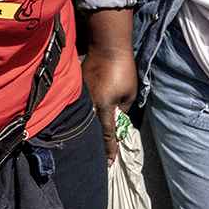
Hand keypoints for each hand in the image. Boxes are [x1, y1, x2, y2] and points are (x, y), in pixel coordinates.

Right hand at [83, 47, 138, 165]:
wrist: (108, 46)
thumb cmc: (123, 69)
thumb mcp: (129, 94)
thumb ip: (123, 110)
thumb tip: (117, 119)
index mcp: (104, 106)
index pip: (107, 133)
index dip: (109, 149)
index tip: (108, 162)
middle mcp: (90, 103)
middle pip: (92, 128)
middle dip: (96, 143)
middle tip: (98, 157)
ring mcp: (82, 95)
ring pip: (85, 117)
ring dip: (90, 128)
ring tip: (91, 140)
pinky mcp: (79, 87)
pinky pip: (82, 106)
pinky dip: (85, 114)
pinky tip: (86, 118)